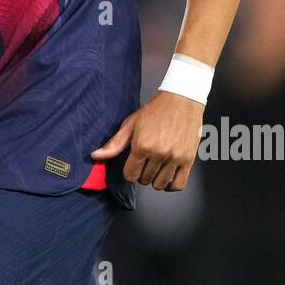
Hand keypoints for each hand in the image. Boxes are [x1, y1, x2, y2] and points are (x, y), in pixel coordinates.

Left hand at [90, 90, 204, 190]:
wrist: (182, 100)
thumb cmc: (156, 110)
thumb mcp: (131, 124)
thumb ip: (115, 143)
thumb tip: (95, 155)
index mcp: (142, 145)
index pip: (130, 175)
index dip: (130, 171)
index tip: (133, 164)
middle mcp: (159, 153)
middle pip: (145, 179)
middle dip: (142, 173)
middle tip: (145, 162)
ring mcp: (175, 158)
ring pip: (160, 184)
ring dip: (156, 179)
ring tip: (156, 168)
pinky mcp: (188, 160)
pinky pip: (179, 184)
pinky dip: (172, 185)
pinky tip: (168, 177)